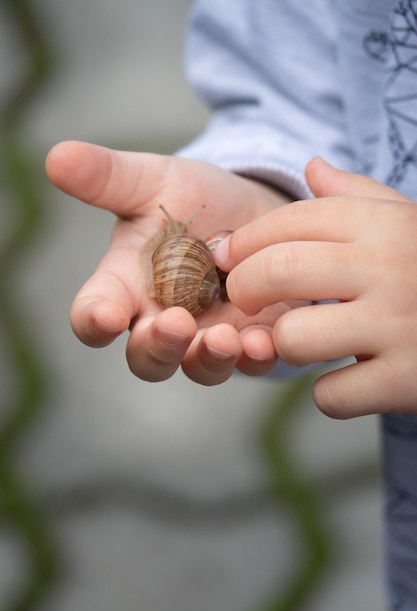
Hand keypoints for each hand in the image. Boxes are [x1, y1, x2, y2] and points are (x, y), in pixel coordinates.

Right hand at [45, 140, 296, 383]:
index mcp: (128, 285)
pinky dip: (255, 359)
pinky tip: (263, 342)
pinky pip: (250, 363)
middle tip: (174, 324)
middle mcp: (162, 320)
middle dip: (157, 347)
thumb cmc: (194, 198)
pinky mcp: (250, 339)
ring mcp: (207, 336)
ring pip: (197, 369)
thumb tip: (56, 156)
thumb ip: (108, 176)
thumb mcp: (152, 181)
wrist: (253, 207)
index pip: (96, 312)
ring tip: (224, 338)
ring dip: (207, 360)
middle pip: (146, 357)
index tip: (105, 316)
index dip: (94, 320)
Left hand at [215, 157, 416, 417]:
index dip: (245, 240)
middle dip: (244, 288)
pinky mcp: (408, 380)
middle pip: (278, 271)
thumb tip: (312, 166)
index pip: (291, 220)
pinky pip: (331, 395)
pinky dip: (331, 394)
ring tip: (309, 341)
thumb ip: (358, 197)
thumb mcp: (409, 222)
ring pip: (295, 337)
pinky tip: (350, 380)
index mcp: (384, 224)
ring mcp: (399, 325)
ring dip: (287, 345)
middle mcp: (390, 267)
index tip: (225, 257)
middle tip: (243, 301)